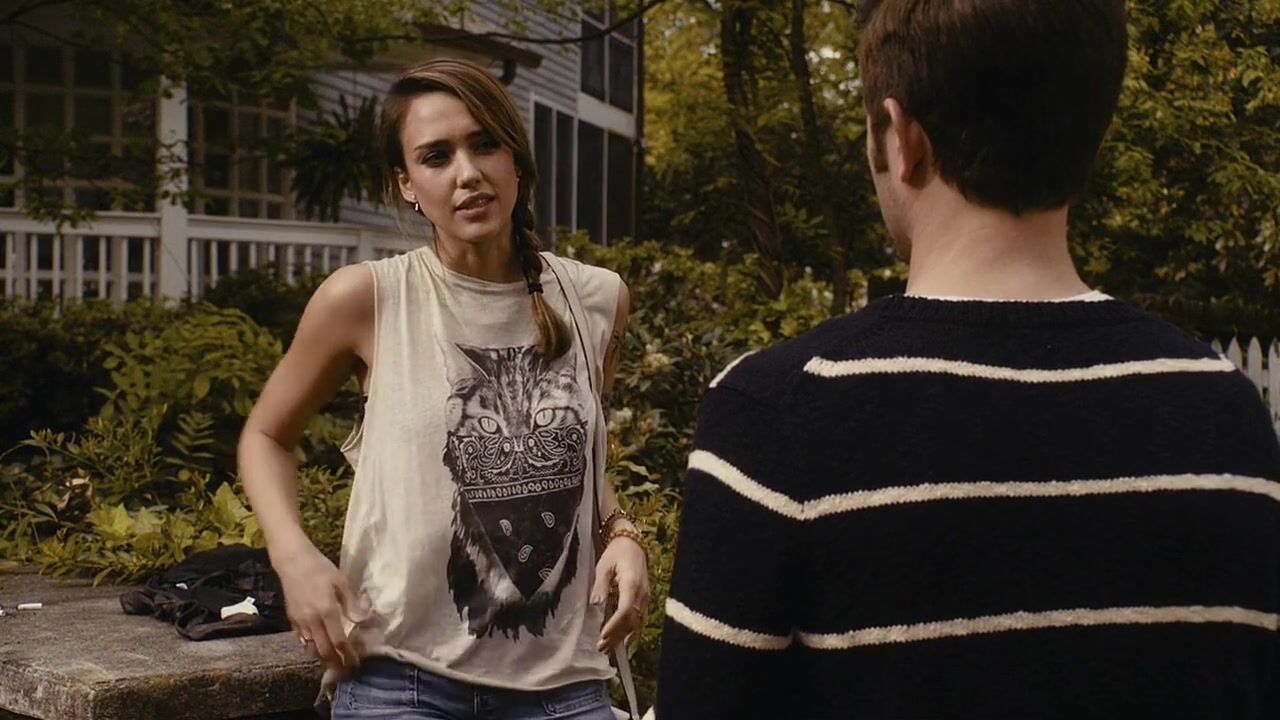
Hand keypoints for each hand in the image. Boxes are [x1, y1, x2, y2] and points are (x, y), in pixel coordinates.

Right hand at [273, 539, 366, 672]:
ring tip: (333, 662)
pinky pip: (301, 640)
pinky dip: (310, 647)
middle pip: (324, 650)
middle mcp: (312, 620)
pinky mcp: (291, 619)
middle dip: (335, 663)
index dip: (348, 654)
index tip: (356, 663)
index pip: (339, 641)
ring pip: (311, 647)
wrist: (292, 561)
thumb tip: (362, 620)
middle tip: (345, 670)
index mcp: (327, 611)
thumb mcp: (341, 581)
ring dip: (322, 657)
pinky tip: (317, 648)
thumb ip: (351, 603)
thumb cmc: (320, 568)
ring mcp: (300, 621)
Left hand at [591, 527, 649, 651]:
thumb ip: (600, 586)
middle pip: (632, 620)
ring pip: (638, 622)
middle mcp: (642, 593)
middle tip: (601, 648)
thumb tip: (596, 606)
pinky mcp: (645, 599)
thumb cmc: (615, 553)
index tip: (602, 636)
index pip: (625, 610)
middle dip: (617, 636)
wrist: (632, 543)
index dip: (614, 625)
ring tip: (608, 648)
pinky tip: (622, 640)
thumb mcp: (603, 566)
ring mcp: (646, 597)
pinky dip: (631, 631)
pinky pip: (640, 619)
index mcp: (631, 583)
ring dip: (623, 636)